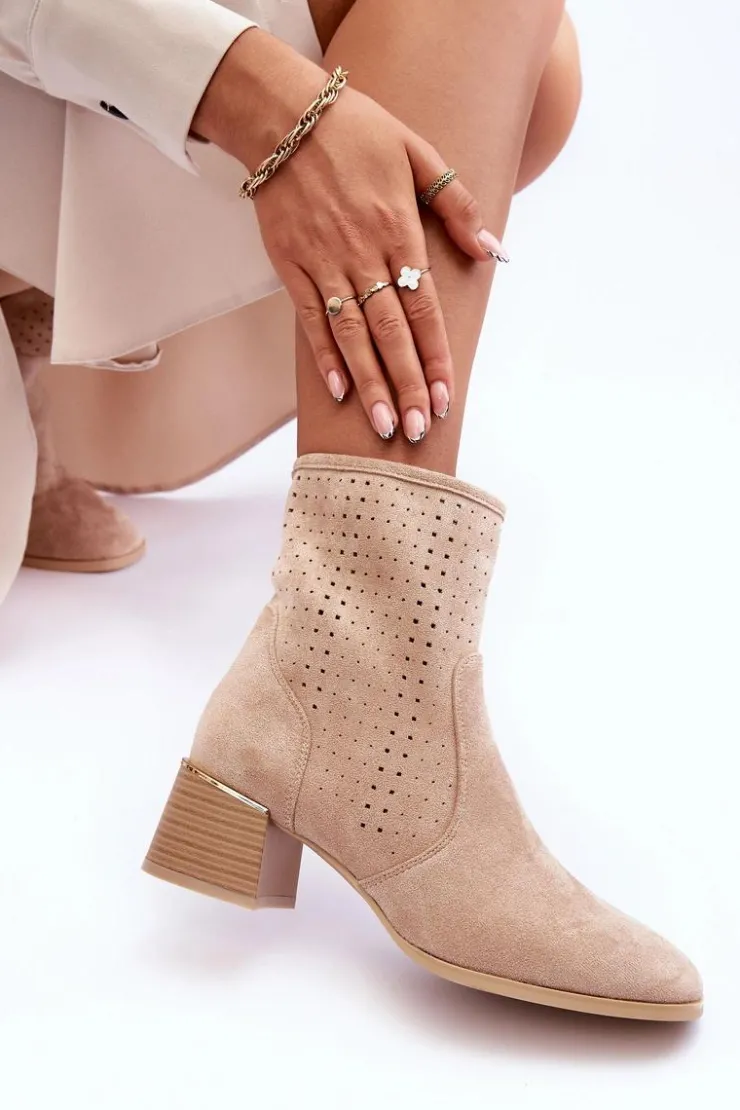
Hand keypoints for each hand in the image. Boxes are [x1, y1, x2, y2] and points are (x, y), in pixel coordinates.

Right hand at [195, 32, 504, 441]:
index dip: (435, 357)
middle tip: (418, 430)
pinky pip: (310, 318)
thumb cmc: (357, 130)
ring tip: (384, 425)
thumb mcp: (419, 153)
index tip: (445, 396)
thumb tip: (494, 251)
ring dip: (369, 382)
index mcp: (399, 230)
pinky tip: (338, 390)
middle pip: (390, 333)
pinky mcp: (291, 265)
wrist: (284, 114)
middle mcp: (363, 253)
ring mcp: (324, 262)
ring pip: (351, 335)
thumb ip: (458, 205)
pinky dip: (324, 355)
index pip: (424, 308)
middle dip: (406, 385)